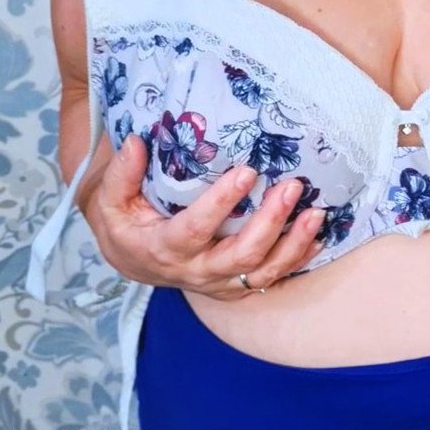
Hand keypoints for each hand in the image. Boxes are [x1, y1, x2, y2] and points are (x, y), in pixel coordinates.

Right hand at [84, 134, 325, 298]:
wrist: (135, 261)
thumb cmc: (128, 224)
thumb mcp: (112, 201)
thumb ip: (122, 175)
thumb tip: (135, 142)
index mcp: (164, 249)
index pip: (195, 229)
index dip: (221, 203)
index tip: (247, 172)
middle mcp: (196, 271)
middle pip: (241, 254)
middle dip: (270, 222)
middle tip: (291, 188)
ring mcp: (220, 282)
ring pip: (263, 271)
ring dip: (294, 244)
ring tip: (315, 213)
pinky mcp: (237, 286)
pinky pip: (273, 278)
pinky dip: (298, 258)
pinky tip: (317, 236)